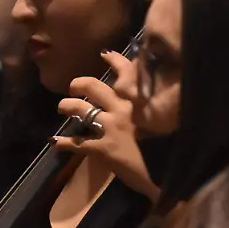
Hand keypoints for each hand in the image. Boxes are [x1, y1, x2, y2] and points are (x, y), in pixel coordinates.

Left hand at [52, 51, 158, 201]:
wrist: (169, 173)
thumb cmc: (173, 149)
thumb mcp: (166, 122)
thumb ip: (153, 110)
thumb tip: (145, 105)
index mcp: (141, 102)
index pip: (128, 74)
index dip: (116, 62)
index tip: (106, 55)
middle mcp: (124, 110)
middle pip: (95, 88)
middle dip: (81, 84)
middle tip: (73, 86)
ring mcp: (111, 128)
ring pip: (82, 110)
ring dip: (69, 106)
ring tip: (61, 107)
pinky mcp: (103, 148)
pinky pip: (78, 144)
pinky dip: (64, 143)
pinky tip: (55, 143)